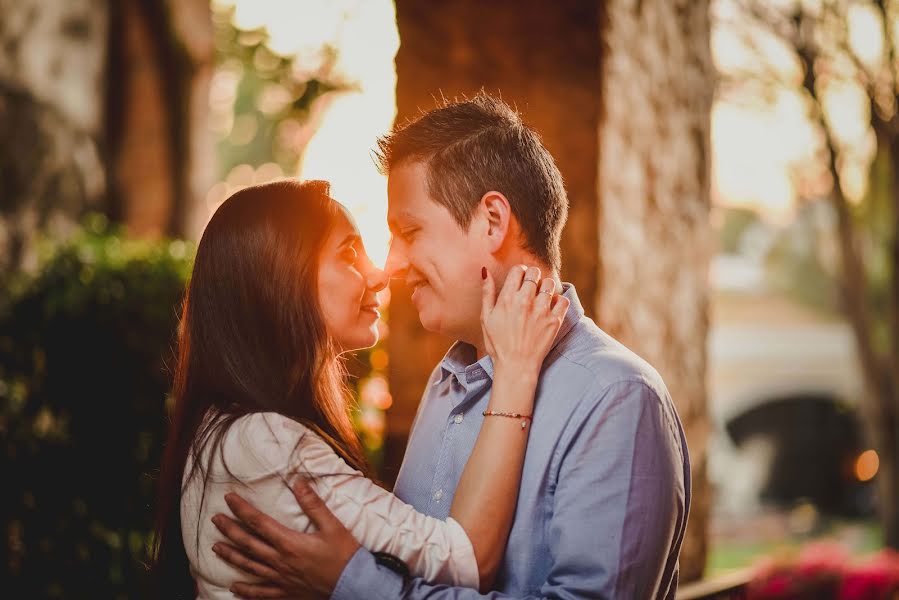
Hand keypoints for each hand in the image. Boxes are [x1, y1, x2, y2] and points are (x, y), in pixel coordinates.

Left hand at [210, 478, 359, 598]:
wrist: (354, 586)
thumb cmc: (344, 555)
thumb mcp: (332, 526)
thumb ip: (313, 504)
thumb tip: (298, 482)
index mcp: (289, 543)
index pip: (258, 522)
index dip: (242, 509)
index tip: (229, 498)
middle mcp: (280, 561)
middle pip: (248, 543)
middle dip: (230, 530)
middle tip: (215, 520)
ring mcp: (281, 579)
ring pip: (249, 566)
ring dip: (231, 556)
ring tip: (216, 548)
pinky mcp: (286, 592)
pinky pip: (261, 593)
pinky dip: (246, 591)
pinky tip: (234, 589)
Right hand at [481, 265, 568, 376]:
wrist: (515, 366)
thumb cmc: (498, 344)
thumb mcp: (486, 318)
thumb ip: (487, 293)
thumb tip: (485, 271)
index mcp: (508, 298)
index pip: (519, 270)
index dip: (520, 271)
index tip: (521, 277)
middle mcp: (525, 301)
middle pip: (535, 274)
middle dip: (533, 276)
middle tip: (532, 285)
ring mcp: (541, 311)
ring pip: (549, 284)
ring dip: (546, 286)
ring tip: (542, 295)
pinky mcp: (554, 321)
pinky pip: (563, 300)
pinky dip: (559, 300)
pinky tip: (552, 306)